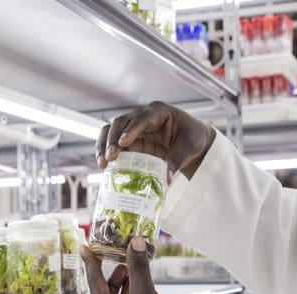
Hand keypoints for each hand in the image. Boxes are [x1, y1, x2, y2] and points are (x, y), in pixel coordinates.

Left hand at [81, 236, 217, 293]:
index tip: (84, 247)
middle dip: (113, 274)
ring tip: (131, 268)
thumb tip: (135, 241)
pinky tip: (138, 283)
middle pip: (104, 293)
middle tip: (119, 255)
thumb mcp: (146, 292)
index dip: (91, 263)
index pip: (94, 285)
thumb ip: (138, 266)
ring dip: (123, 284)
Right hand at [96, 101, 215, 179]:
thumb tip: (165, 179)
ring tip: (103, 163)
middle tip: (111, 156)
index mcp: (159, 111)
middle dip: (112, 139)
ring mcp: (133, 128)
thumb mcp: (189, 148)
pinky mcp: (129, 141)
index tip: (122, 142)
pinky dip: (106, 154)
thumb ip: (176, 160)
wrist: (193, 142)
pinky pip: (112, 144)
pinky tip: (105, 167)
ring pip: (110, 131)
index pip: (142, 117)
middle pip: (120, 122)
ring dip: (103, 146)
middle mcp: (142, 116)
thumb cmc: (193, 138)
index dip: (131, 129)